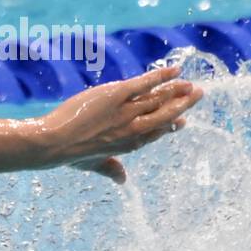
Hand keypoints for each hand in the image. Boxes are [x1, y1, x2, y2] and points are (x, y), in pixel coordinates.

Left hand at [34, 66, 202, 182]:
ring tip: (189, 84)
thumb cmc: (68, 154)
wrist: (52, 143)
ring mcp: (126, 112)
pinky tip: (174, 70)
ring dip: (176, 90)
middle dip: (183, 105)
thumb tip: (123, 181)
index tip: (182, 122)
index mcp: (130, 144)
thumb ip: (110, 169)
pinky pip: (144, 83)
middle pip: (165, 115)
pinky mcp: (116, 95)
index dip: (170, 126)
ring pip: (159, 99)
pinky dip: (161, 76)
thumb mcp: (92, 165)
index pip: (156, 133)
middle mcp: (134, 128)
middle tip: (197, 95)